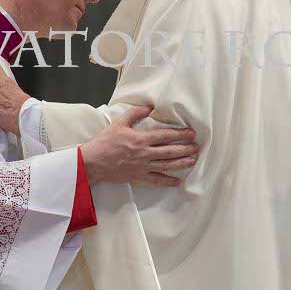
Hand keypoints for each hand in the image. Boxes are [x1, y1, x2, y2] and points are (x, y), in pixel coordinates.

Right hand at [80, 106, 198, 186]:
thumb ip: (134, 113)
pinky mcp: (138, 177)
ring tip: (192, 160)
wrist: (93, 162)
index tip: (191, 133)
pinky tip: (176, 182)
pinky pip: (156, 180)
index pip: (165, 136)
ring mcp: (142, 167)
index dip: (180, 134)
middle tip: (196, 147)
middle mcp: (144, 154)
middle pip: (170, 151)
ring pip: (166, 165)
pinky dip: (167, 181)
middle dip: (185, 149)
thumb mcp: (118, 123)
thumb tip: (148, 107)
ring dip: (181, 163)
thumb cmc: (105, 142)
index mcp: (140, 139)